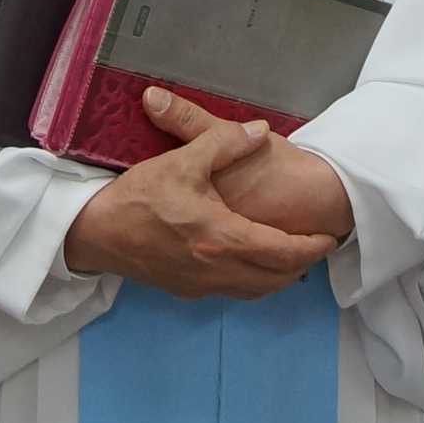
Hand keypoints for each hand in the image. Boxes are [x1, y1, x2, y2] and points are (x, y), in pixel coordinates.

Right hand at [61, 88, 342, 299]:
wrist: (95, 232)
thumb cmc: (138, 196)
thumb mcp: (183, 160)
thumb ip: (224, 142)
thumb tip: (261, 131)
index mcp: (222, 237)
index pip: (283, 252)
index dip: (311, 247)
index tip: (328, 237)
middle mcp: (217, 269)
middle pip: (276, 279)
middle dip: (302, 264)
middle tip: (317, 246)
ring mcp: (201, 285)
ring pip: (255, 290)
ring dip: (279, 276)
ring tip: (292, 255)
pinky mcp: (186, 290)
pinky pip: (233, 291)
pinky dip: (254, 281)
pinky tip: (251, 261)